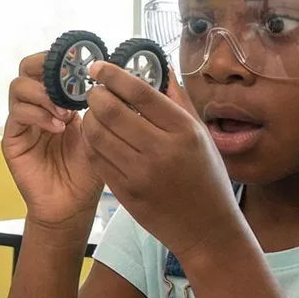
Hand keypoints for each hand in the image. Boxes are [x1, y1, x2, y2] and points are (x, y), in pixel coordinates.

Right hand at [1, 51, 102, 229]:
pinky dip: (38, 115)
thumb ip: (99, 107)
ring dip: (43, 94)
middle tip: (65, 80)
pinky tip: (58, 128)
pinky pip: (17, 115)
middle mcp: (37, 106)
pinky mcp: (12, 139)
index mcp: (58, 100)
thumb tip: (107, 78)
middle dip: (45, 67)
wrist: (73, 204)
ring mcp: (23, 121)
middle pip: (27, 68)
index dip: (60, 59)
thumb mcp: (100, 133)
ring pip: (18, 87)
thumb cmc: (87, 171)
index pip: (50, 66)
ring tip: (65, 113)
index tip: (80, 63)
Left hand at [79, 60, 240, 255]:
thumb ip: (179, 101)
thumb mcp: (202, 135)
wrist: (208, 230)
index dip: (113, 75)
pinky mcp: (126, 194)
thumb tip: (161, 67)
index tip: (98, 66)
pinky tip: (98, 138)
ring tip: (94, 114)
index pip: (140, 92)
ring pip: (97, 135)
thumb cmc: (207, 177)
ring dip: (90, 119)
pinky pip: (97, 160)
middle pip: (111, 111)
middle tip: (93, 91)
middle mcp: (161, 151)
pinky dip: (92, 144)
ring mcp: (141, 174)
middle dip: (95, 95)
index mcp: (184, 131)